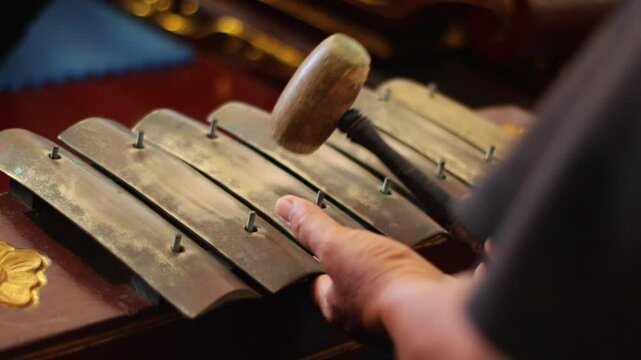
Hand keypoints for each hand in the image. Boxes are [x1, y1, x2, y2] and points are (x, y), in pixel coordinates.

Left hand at [276, 195, 503, 358]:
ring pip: (403, 295)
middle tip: (364, 259)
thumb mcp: (337, 246)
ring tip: (408, 259)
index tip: (320, 266)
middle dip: (363, 278)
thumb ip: (313, 228)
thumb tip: (285, 208)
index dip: (321, 279)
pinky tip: (483, 251)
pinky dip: (467, 269)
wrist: (437, 312)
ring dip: (405, 277)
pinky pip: (455, 287)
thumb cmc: (383, 285)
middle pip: (362, 297)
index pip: (324, 294)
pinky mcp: (447, 308)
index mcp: (344, 305)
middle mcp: (374, 316)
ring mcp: (410, 313)